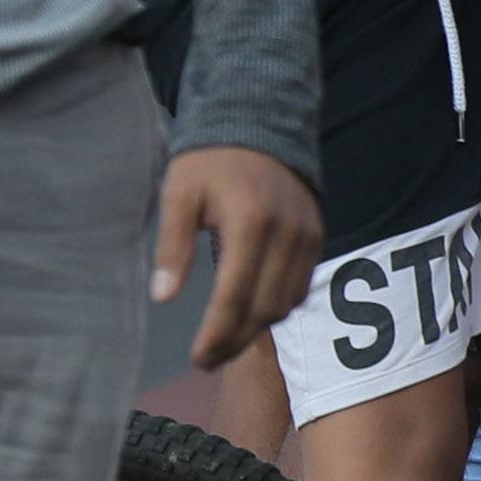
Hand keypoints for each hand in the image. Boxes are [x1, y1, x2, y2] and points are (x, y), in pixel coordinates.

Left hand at [150, 145, 321, 367]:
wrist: (259, 122)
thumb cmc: (210, 160)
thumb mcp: (179, 195)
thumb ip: (172, 247)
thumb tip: (163, 298)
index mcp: (249, 222)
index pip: (234, 297)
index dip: (216, 335)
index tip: (197, 359)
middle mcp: (286, 233)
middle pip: (264, 309)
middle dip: (235, 341)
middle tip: (207, 359)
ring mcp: (307, 235)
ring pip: (286, 303)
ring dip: (257, 329)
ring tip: (226, 341)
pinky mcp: (316, 236)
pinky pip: (301, 286)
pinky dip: (278, 307)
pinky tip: (252, 313)